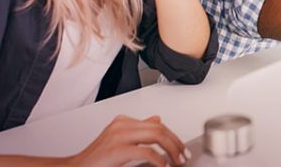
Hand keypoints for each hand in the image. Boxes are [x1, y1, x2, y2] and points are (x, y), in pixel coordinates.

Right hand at [67, 115, 188, 166]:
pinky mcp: (117, 150)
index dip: (173, 136)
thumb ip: (139, 130)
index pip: (157, 124)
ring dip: (171, 149)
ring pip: (156, 136)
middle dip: (176, 142)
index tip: (181, 149)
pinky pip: (145, 151)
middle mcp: (122, 125)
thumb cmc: (97, 159)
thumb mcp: (120, 140)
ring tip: (177, 161)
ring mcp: (119, 136)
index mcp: (123, 121)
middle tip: (183, 156)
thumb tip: (157, 119)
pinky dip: (158, 159)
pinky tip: (163, 166)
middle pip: (159, 128)